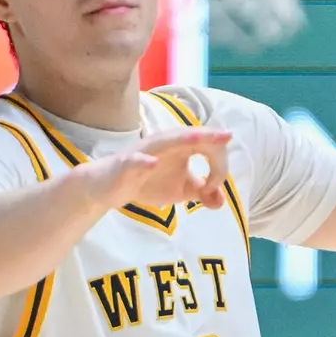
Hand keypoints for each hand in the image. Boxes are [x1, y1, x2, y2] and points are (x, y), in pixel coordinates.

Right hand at [76, 128, 233, 211]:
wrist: (108, 189)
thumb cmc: (147, 182)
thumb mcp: (180, 189)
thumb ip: (202, 192)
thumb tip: (221, 201)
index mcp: (179, 146)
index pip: (206, 146)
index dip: (218, 165)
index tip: (214, 187)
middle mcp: (163, 144)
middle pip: (190, 135)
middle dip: (208, 136)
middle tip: (227, 137)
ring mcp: (143, 152)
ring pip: (165, 142)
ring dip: (184, 139)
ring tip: (200, 138)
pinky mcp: (125, 165)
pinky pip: (134, 161)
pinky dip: (144, 161)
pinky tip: (154, 164)